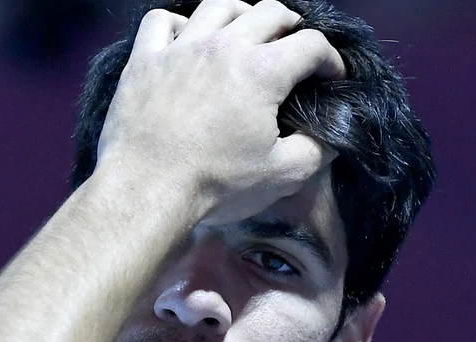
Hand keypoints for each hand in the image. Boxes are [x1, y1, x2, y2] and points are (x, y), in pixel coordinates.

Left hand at [94, 0, 345, 224]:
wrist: (146, 189)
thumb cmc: (215, 184)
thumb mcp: (281, 175)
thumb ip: (315, 151)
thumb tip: (330, 137)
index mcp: (263, 71)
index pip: (311, 44)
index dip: (330, 59)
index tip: (331, 76)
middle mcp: (224, 46)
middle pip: (269, 11)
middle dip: (292, 26)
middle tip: (294, 49)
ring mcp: (181, 47)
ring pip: (218, 5)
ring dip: (241, 14)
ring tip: (245, 33)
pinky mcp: (145, 59)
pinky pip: (161, 21)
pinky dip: (178, 24)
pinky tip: (186, 40)